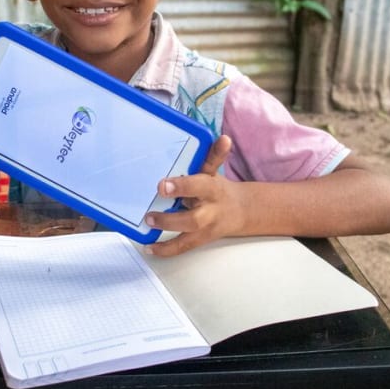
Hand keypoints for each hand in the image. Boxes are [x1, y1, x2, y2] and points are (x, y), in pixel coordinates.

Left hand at [143, 135, 241, 256]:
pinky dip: (165, 249)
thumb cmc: (218, 189)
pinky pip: (183, 247)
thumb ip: (213, 156)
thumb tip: (222, 139)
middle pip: (193, 219)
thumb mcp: (214, 171)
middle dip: (171, 217)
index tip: (163, 185)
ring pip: (188, 234)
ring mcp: (205, 228)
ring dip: (166, 231)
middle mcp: (209, 211)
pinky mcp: (200, 239)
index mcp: (212, 189)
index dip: (182, 186)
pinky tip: (149, 247)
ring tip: (148, 222)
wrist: (241, 211)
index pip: (199, 186)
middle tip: (149, 212)